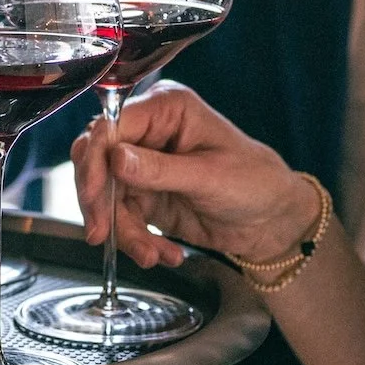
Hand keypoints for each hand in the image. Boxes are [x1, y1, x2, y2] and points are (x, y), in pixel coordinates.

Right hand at [72, 82, 320, 271]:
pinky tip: (162, 254)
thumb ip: (160, 169)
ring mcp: (142, 165)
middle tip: (103, 234)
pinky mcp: (143, 196)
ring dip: (123, 231)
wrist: (271, 221)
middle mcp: (148, 132)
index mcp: (166, 109)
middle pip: (96, 160)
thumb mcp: (210, 177)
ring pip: (104, 196)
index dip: (95, 160)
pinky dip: (135, 241)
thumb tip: (115, 159)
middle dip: (98, 201)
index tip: (93, 195)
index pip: (111, 127)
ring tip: (151, 255)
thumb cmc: (256, 183)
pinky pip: (120, 218)